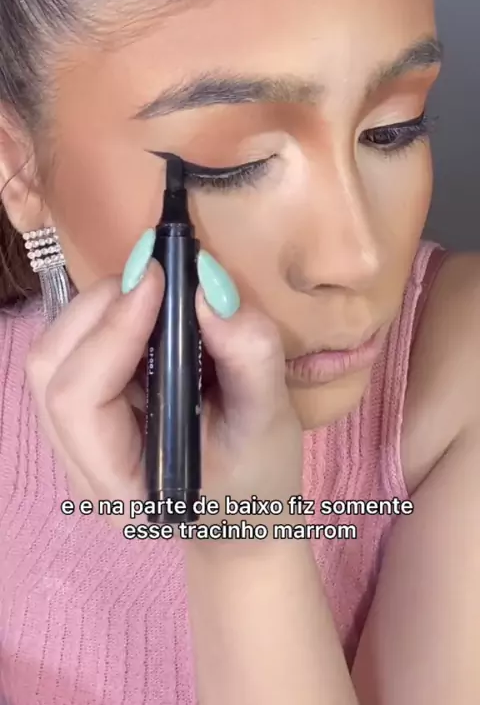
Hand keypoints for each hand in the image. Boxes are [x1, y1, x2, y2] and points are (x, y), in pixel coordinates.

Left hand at [26, 246, 303, 536]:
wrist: (245, 514)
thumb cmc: (258, 480)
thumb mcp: (271, 419)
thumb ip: (249, 355)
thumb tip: (210, 287)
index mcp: (119, 485)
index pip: (79, 398)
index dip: (112, 329)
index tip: (159, 276)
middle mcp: (80, 464)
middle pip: (52, 367)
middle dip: (102, 307)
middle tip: (159, 272)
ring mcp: (75, 440)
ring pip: (55, 353)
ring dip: (102, 307)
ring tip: (157, 288)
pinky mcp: (86, 413)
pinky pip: (74, 352)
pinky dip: (106, 317)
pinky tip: (148, 310)